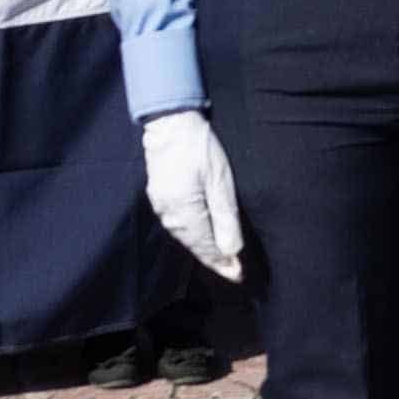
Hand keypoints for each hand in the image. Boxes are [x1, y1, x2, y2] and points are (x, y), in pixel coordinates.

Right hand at [139, 108, 246, 280]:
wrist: (169, 123)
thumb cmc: (199, 149)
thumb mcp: (220, 182)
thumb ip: (225, 218)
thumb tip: (232, 252)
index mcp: (185, 214)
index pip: (207, 248)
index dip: (223, 264)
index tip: (238, 275)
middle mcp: (170, 216)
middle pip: (195, 246)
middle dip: (215, 260)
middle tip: (233, 272)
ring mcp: (161, 206)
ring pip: (185, 237)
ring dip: (203, 249)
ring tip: (220, 259)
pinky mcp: (159, 196)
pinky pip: (177, 225)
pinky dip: (192, 235)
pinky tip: (200, 236)